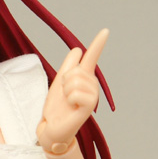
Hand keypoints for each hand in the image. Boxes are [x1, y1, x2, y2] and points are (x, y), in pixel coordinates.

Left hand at [37, 29, 108, 152]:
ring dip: (66, 90)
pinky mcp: (89, 106)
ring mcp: (92, 96)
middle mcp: (91, 85)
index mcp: (83, 77)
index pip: (91, 57)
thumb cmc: (56, 107)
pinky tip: (71, 106)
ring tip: (67, 101)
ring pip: (75, 80)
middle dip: (64, 80)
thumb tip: (78, 49)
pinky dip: (69, 98)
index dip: (98, 44)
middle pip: (76, 70)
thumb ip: (68, 66)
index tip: (105, 31)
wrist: (52, 127)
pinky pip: (76, 92)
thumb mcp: (59, 82)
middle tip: (64, 95)